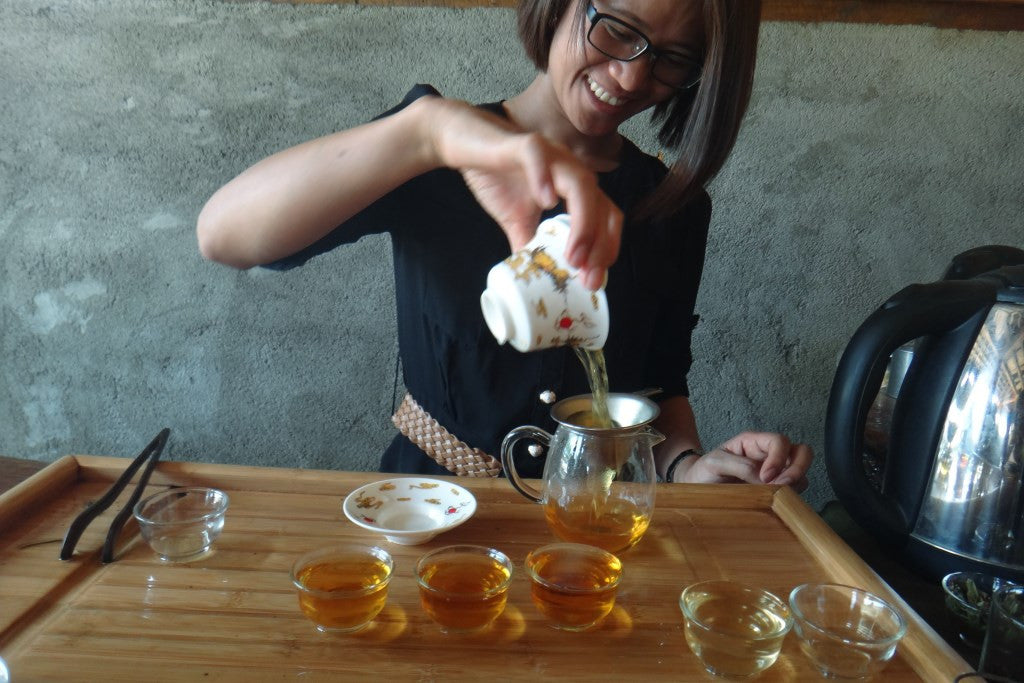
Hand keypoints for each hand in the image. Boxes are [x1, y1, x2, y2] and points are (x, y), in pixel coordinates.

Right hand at [428, 99, 621, 289]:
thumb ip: (530, 245)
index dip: (605, 249)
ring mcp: (550, 155)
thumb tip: (535, 280)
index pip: (604, 218)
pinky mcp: (522, 144)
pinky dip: (545, 178)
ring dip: (583, 222)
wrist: (465, 144)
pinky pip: (539, 157)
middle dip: (600, 244)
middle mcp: (570, 170)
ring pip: (580, 184)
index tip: (594, 282)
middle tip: (587, 276)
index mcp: (574, 188)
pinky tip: (546, 202)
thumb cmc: (497, 178)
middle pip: (602, 204)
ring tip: (573, 255)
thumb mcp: (515, 221)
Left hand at [682, 431, 812, 491]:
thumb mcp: (714, 463)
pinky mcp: (776, 490)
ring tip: (776, 497)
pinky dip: (791, 497)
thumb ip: (739, 466)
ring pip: (802, 473)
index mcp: (754, 442)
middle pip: (802, 452)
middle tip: (782, 486)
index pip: (780, 441)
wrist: (696, 488)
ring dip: (795, 485)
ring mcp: (776, 473)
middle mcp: (769, 455)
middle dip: (798, 469)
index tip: (765, 478)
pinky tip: (776, 504)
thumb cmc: (704, 471)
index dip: (778, 458)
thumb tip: (765, 479)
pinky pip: (795, 491)